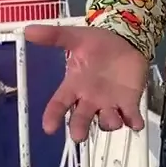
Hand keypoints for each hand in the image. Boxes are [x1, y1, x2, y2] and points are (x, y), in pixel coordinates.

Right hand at [24, 25, 148, 141]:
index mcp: (74, 86)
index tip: (48, 128)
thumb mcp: (76, 37)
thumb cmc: (97, 44)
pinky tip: (136, 123)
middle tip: (79, 136)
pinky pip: (131, 117)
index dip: (53, 116)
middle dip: (79, 129)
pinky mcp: (129, 102)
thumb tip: (28, 30)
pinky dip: (134, 121)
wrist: (125, 40)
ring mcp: (110, 103)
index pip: (59, 104)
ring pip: (107, 121)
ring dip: (110, 123)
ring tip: (114, 120)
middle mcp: (90, 100)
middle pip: (81, 120)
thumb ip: (54, 36)